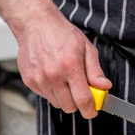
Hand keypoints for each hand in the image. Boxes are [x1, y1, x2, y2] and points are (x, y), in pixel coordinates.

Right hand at [16, 3, 110, 117]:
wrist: (36, 23)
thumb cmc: (61, 33)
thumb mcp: (86, 47)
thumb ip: (95, 70)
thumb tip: (104, 86)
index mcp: (70, 66)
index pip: (82, 99)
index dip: (90, 109)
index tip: (93, 111)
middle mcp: (53, 75)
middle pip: (69, 106)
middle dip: (78, 103)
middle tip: (80, 90)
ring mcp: (39, 79)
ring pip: (56, 103)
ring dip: (64, 97)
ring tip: (65, 79)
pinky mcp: (29, 81)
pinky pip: (45, 96)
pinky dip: (52, 91)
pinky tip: (54, 76)